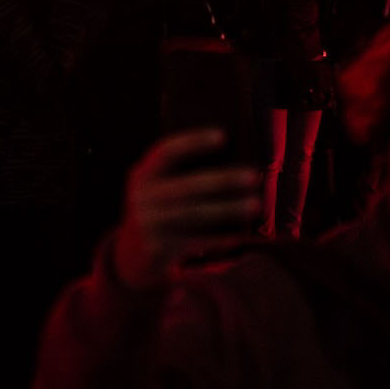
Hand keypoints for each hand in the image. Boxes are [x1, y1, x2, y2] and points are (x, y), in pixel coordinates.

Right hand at [114, 129, 263, 290]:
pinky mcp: (159, 248)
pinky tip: (242, 233)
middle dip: (223, 180)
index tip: (223, 135)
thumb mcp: (159, 188)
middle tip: (254, 176)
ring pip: (195, 213)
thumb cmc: (160, 211)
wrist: (134, 253)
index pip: (166, 151)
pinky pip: (197, 240)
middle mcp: (143, 196)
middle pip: (187, 185)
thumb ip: (181, 176)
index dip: (194, 141)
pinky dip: (221, 236)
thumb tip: (234, 162)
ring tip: (256, 204)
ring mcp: (149, 224)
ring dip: (228, 208)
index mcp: (143, 174)